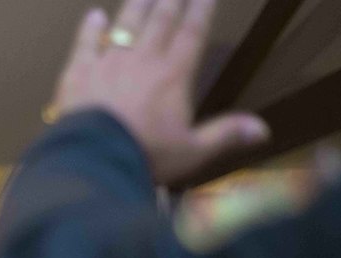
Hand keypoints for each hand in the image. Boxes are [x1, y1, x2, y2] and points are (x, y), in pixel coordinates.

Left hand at [53, 0, 268, 184]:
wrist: (93, 158)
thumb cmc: (145, 156)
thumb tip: (263, 129)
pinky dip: (90, 28)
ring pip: (125, 26)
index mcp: (174, 75)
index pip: (192, 34)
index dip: (200, 12)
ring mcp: (107, 63)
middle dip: (170, 2)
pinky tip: (94, 16)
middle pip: (160, 22)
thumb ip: (224, 134)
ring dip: (136, 8)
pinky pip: (85, 43)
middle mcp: (142, 60)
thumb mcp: (191, 151)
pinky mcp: (77, 73)